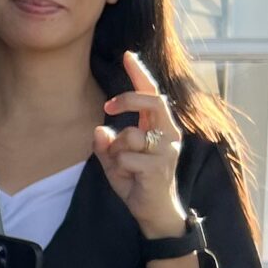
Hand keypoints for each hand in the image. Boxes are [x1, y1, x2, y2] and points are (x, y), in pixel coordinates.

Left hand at [95, 50, 184, 238]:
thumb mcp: (115, 161)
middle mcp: (168, 133)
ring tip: (122, 165)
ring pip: (132, 134)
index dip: (140, 74)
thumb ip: (106, 144)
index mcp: (159, 127)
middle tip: (108, 107)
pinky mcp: (160, 167)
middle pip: (152, 101)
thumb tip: (99, 129)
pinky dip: (119, 167)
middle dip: (128, 99)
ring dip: (117, 150)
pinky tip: (129, 178)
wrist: (153, 212)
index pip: (151, 94)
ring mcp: (167, 150)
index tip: (128, 55)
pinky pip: (127, 158)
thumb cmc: (136, 182)